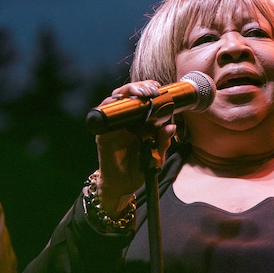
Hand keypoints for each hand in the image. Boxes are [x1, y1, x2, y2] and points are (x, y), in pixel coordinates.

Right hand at [94, 80, 175, 215]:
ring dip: (127, 92)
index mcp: (139, 122)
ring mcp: (113, 125)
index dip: (148, 89)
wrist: (124, 185)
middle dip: (139, 87)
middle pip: (129, 94)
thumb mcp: (157, 155)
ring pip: (115, 99)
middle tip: (151, 90)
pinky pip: (103, 114)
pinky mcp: (103, 133)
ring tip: (141, 94)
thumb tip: (171, 127)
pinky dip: (109, 105)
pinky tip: (118, 101)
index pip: (142, 98)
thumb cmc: (140, 168)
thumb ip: (163, 142)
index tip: (159, 88)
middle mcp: (125, 120)